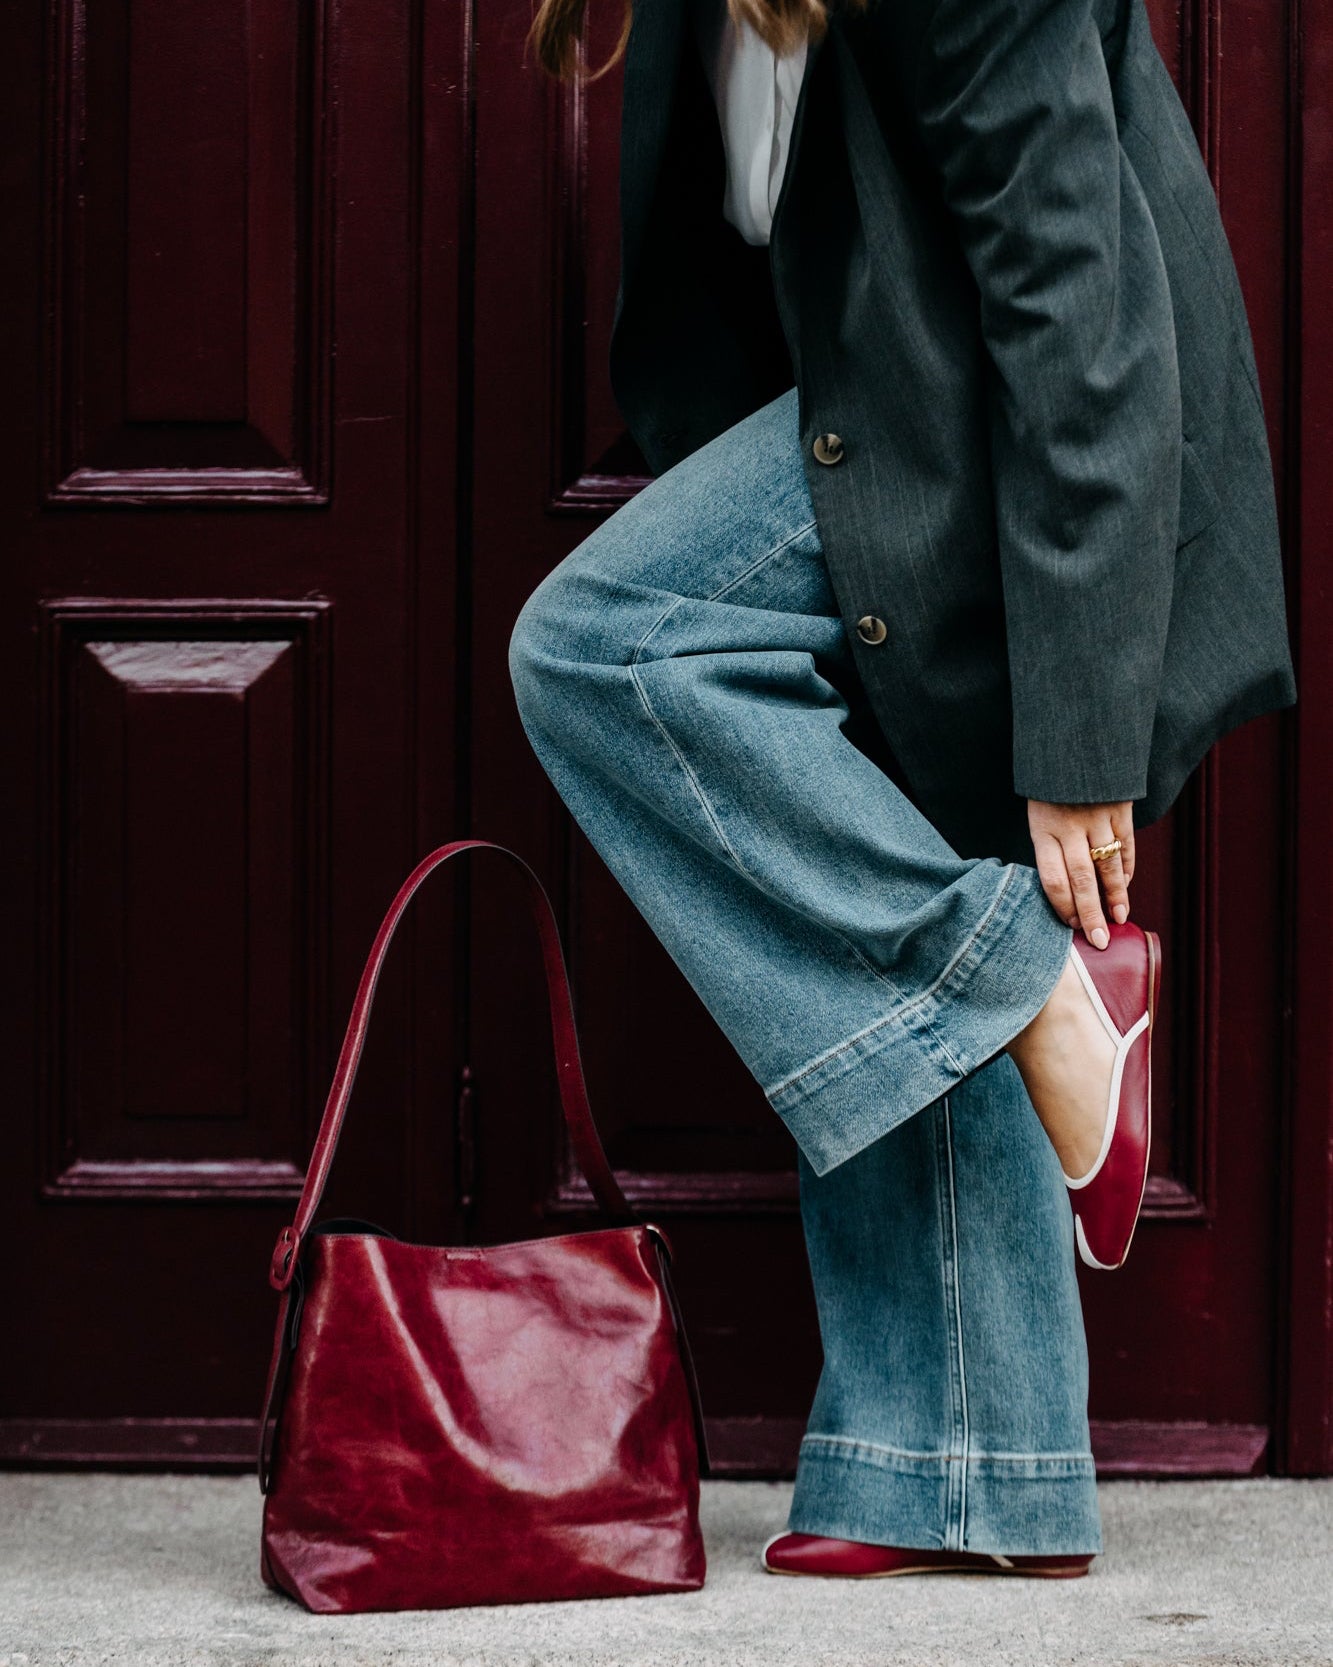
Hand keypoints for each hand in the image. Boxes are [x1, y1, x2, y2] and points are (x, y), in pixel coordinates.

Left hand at [1026, 799, 1134, 949]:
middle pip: (1082, 880)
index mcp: (1043, 829)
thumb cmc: (1048, 785)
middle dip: (1091, 914)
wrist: (1073, 738)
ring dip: (1115, 896)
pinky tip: (1124, 886)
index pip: (1053, 879)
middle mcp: (1070, 827)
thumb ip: (1048, 844)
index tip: (1071, 927)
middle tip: (1099, 940)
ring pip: (1108, 866)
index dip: (1063, 907)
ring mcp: (1098, 818)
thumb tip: (1063, 888)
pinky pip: (1126, 845)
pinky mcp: (1120, 809)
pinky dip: (1126, 868)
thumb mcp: (1036, 811)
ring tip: (1118, 918)